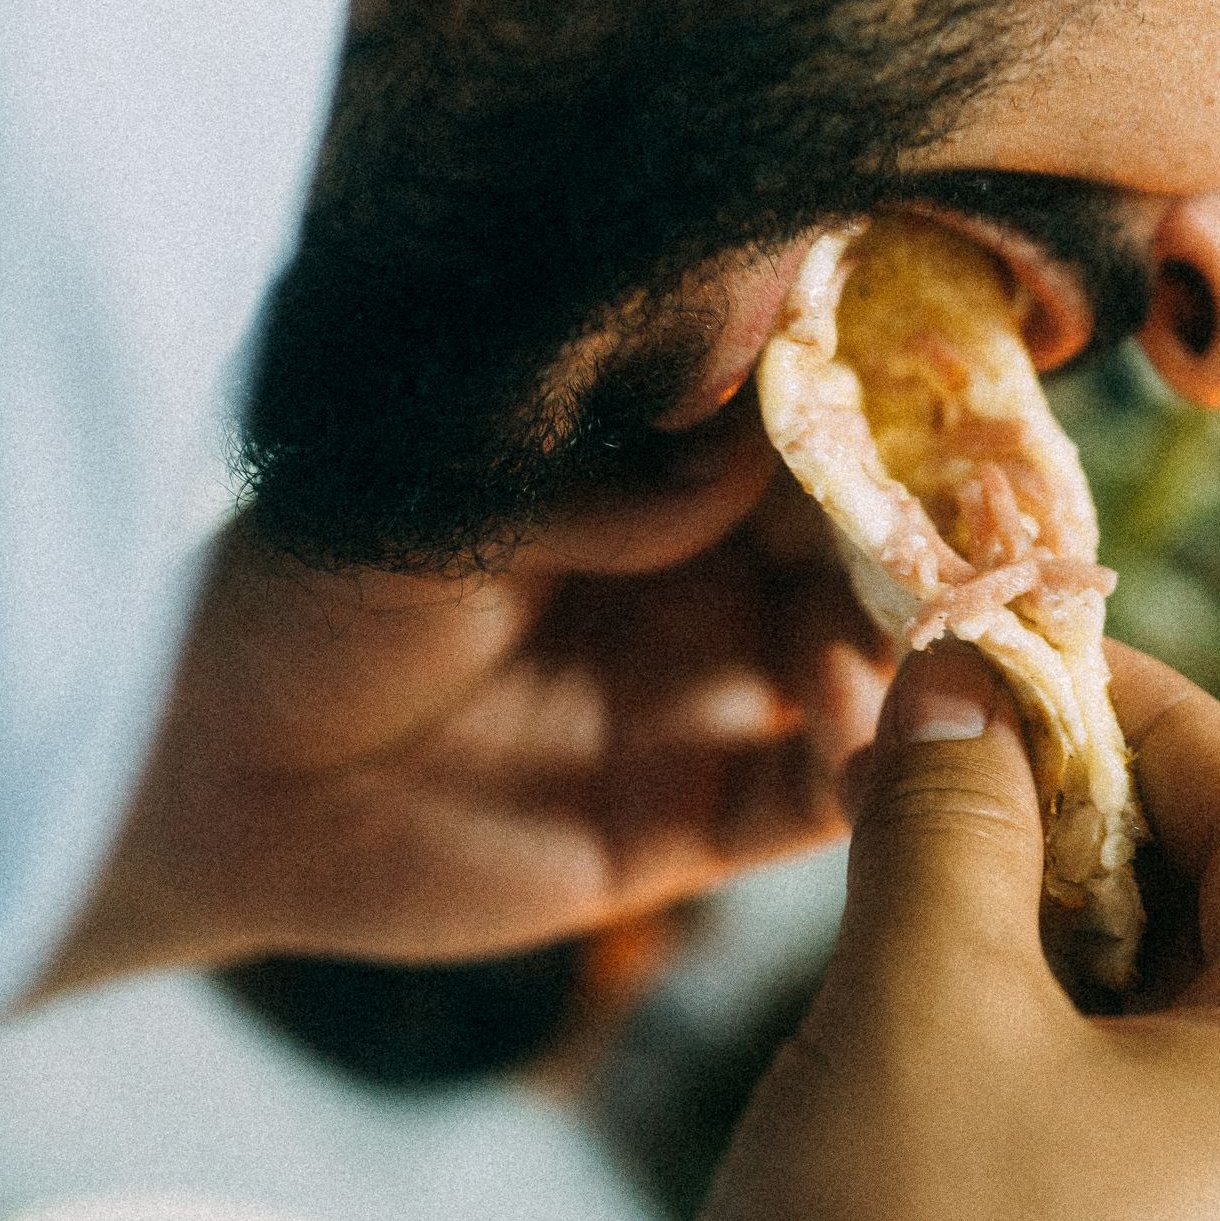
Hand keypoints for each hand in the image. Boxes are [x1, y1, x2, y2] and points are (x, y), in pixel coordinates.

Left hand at [44, 441, 888, 989]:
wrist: (218, 784)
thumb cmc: (308, 597)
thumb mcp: (452, 509)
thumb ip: (602, 484)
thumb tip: (754, 433)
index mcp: (641, 472)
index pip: (795, 429)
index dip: (877, 412)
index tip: (961, 400)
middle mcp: (694, 572)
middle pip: (853, 544)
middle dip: (928, 534)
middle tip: (1001, 533)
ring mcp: (702, 695)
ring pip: (859, 662)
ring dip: (919, 650)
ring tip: (960, 643)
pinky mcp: (690, 820)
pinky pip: (813, 798)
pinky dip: (871, 775)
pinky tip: (900, 749)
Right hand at [620, 639, 1219, 1220]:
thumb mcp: (925, 995)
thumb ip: (955, 805)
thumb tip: (958, 673)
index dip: (1140, 699)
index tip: (1012, 637)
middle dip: (1085, 814)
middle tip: (942, 745)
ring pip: (1182, 1021)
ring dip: (1052, 924)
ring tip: (913, 868)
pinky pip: (1151, 1129)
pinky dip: (1052, 1041)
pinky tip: (928, 1013)